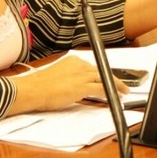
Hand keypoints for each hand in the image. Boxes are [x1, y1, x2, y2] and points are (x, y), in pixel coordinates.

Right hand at [9, 55, 127, 115]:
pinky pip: (102, 88)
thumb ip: (68, 77)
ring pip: (105, 78)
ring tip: (124, 91)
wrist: (32, 89)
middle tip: (121, 85)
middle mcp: (79, 65)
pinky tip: (117, 96)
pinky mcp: (83, 87)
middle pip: (101, 71)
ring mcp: (82, 75)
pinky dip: (112, 92)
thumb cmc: (39, 85)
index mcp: (73, 60)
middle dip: (112, 78)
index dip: (101, 73)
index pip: (92, 66)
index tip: (107, 78)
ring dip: (116, 85)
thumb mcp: (57, 76)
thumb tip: (74, 85)